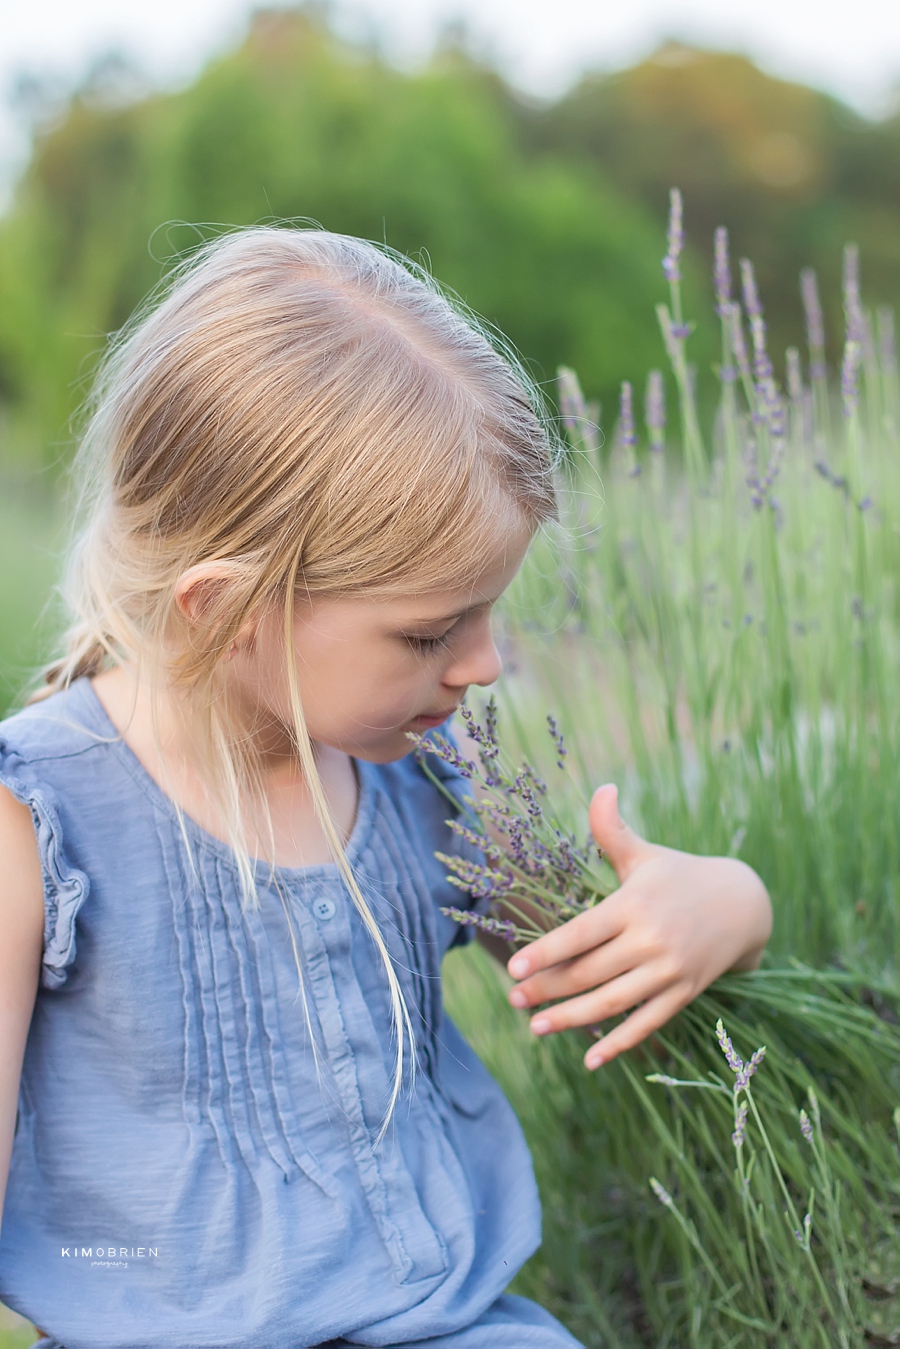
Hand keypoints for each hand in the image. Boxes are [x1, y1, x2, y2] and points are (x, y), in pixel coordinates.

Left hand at [505, 784, 771, 1069]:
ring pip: (614, 1003)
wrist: (744, 904)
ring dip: (572, 1020)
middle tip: (513, 1000)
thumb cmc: (681, 875)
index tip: (514, 968)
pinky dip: (620, 1044)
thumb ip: (613, 829)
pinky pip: (647, 1023)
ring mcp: (669, 971)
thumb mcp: (646, 853)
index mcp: (634, 905)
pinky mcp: (684, 993)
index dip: (547, 953)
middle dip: (548, 989)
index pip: (582, 933)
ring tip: (537, 1028)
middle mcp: (650, 941)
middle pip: (590, 973)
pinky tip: (590, 1059)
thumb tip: (602, 787)